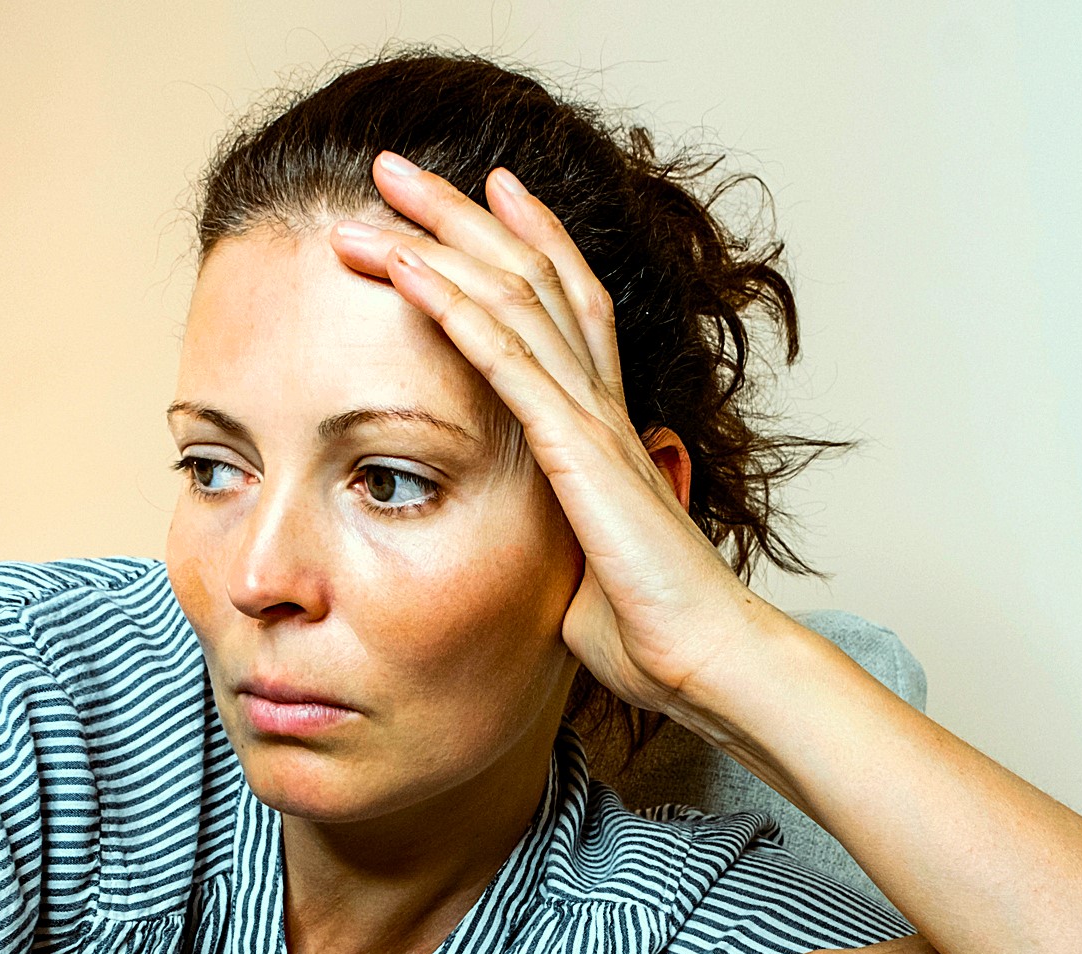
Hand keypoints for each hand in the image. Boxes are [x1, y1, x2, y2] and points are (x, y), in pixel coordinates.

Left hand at [327, 152, 783, 718]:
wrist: (702, 660)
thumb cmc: (648, 627)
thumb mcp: (580, 567)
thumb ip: (554, 532)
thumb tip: (537, 538)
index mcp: (603, 426)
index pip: (564, 305)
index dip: (524, 240)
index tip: (482, 190)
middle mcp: (600, 403)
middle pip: (529, 274)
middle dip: (459, 212)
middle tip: (394, 165)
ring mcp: (590, 420)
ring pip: (510, 296)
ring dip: (438, 236)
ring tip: (379, 189)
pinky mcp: (576, 450)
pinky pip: (503, 359)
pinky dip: (450, 305)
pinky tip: (405, 267)